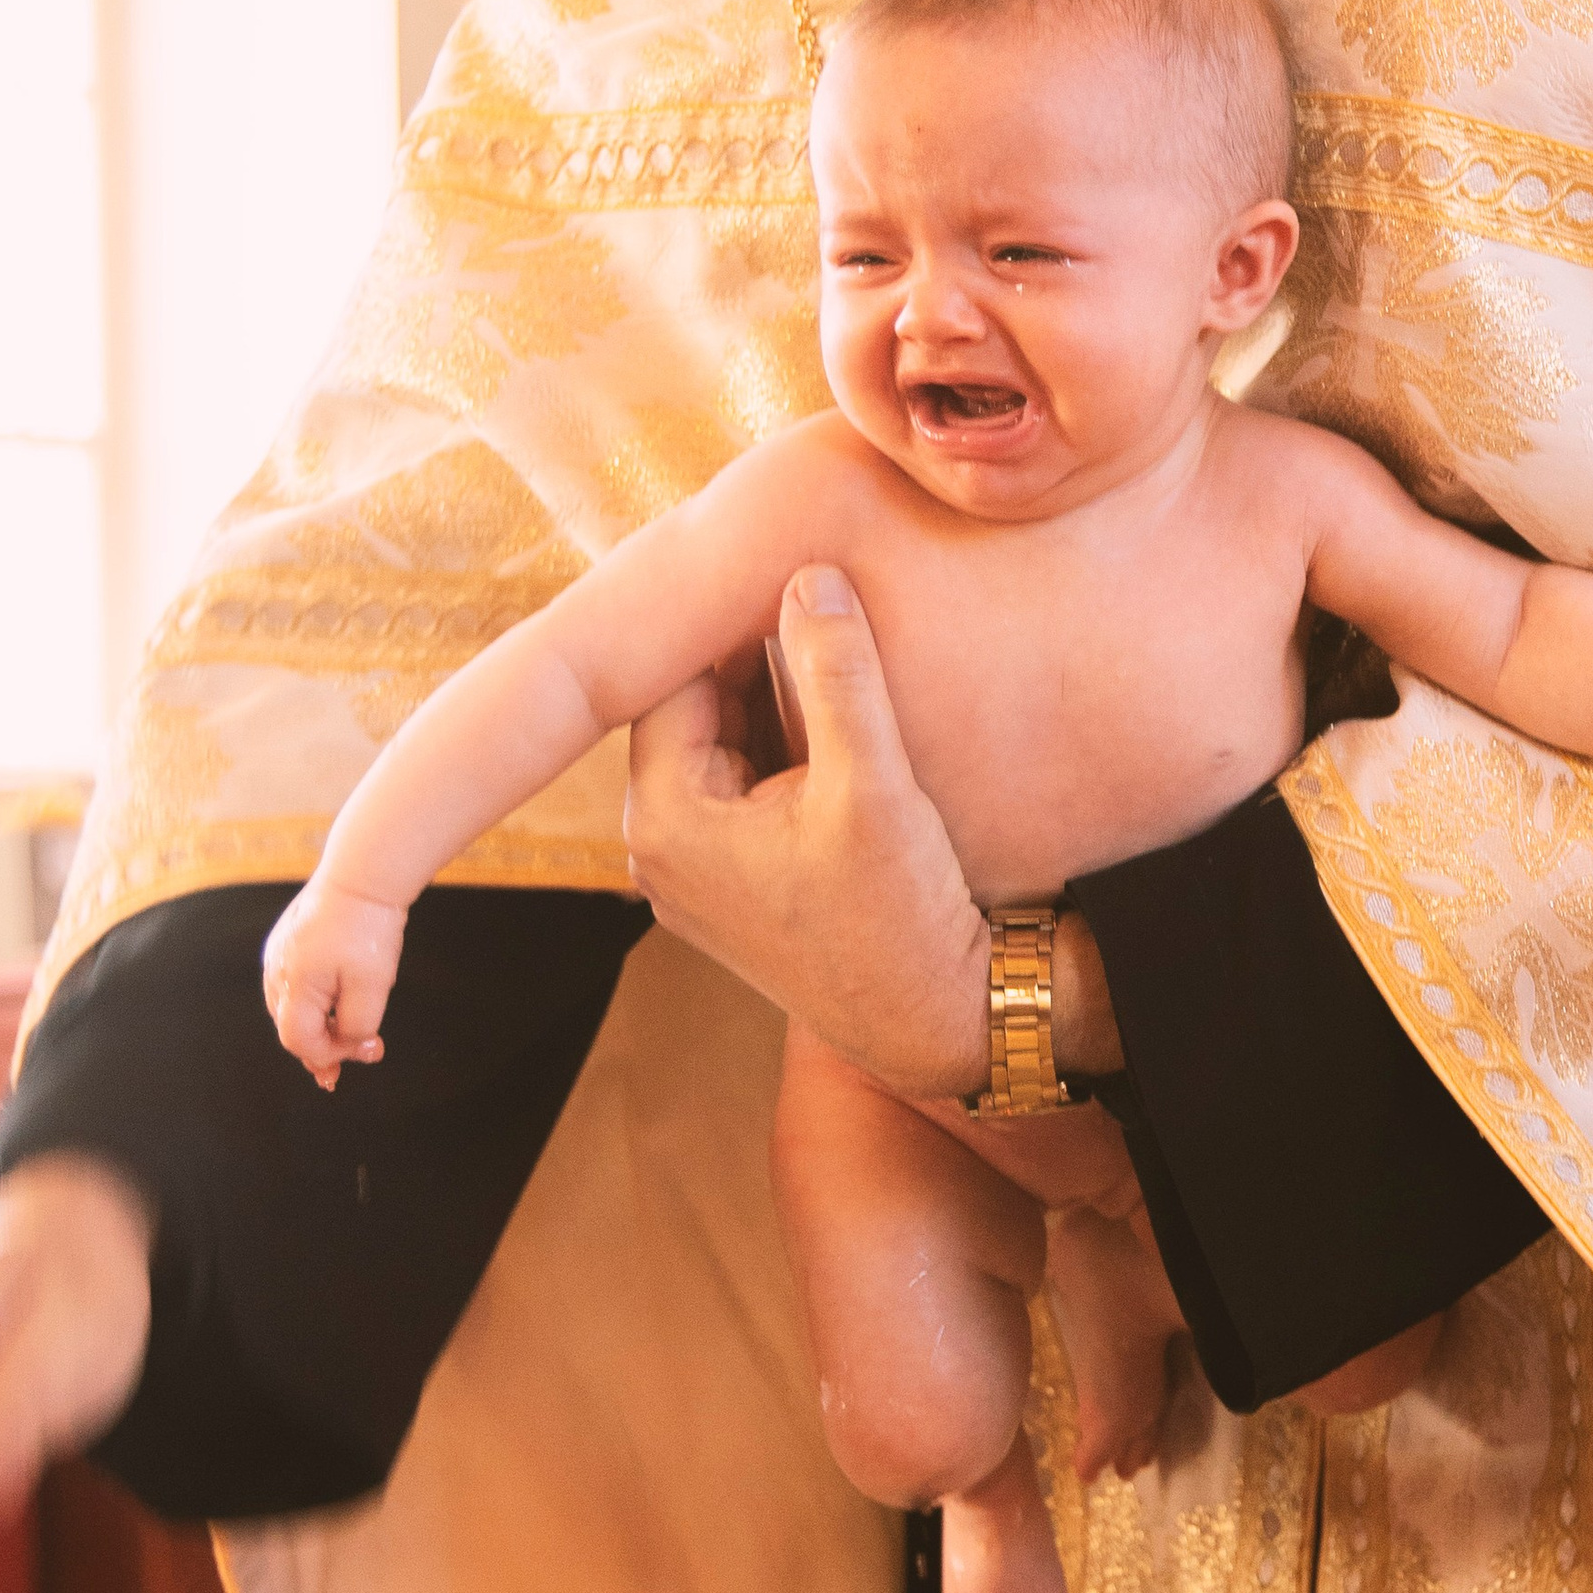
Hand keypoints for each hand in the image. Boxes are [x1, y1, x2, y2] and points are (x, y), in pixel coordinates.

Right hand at [263, 875, 405, 1085]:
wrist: (362, 875)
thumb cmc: (367, 928)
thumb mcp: (372, 985)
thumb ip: (358, 1025)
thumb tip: (353, 1047)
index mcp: (293, 984)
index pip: (300, 1041)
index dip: (331, 1054)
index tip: (367, 1050)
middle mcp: (276, 972)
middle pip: (292, 1028)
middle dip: (326, 1047)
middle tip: (361, 1054)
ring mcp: (277, 956)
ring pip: (292, 1009)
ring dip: (319, 1027)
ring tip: (349, 1038)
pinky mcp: (285, 943)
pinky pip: (294, 986)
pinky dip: (315, 1003)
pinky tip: (337, 1004)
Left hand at [625, 565, 999, 1098]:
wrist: (936, 1023)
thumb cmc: (900, 915)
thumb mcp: (874, 780)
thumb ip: (838, 673)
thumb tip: (810, 574)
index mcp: (663, 820)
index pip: (674, 679)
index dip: (728, 620)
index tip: (782, 569)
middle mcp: (656, 851)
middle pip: (692, 711)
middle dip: (750, 656)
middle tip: (811, 590)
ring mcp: (692, 874)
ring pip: (719, 746)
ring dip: (770, 699)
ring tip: (831, 639)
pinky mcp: (732, 886)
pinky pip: (740, 787)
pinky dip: (780, 746)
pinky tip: (836, 712)